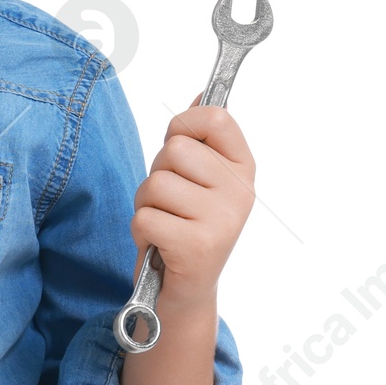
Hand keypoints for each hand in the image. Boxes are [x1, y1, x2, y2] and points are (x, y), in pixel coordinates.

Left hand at [130, 101, 254, 314]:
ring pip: (156, 183)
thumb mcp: (198, 179)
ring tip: (165, 225)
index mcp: (244, 167)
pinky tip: (160, 245)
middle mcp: (241, 191)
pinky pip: (145, 217)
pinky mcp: (199, 246)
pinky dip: (141, 232)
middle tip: (170, 203)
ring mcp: (223, 219)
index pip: (215, 117)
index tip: (180, 149)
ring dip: (146, 206)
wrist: (184, 291)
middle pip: (175, 150)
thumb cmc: (185, 226)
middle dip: (157, 174)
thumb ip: (200, 139)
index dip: (184, 126)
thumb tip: (202, 93)